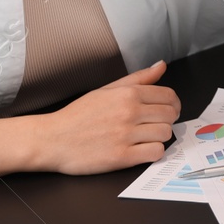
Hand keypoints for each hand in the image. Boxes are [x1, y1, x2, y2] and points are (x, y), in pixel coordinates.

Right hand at [37, 62, 181, 174]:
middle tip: (156, 125)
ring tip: (146, 137)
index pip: (169, 96)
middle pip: (170, 115)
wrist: (50, 140)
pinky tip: (141, 150)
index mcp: (127, 94)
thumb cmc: (77, 116)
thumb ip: (138, 78)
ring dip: (160, 137)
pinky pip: (155, 153)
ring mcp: (125, 135)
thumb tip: (161, 66)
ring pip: (166, 134)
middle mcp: (129, 112)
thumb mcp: (107, 90)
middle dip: (167, 120)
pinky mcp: (121, 157)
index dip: (173, 104)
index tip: (169, 110)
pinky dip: (153, 152)